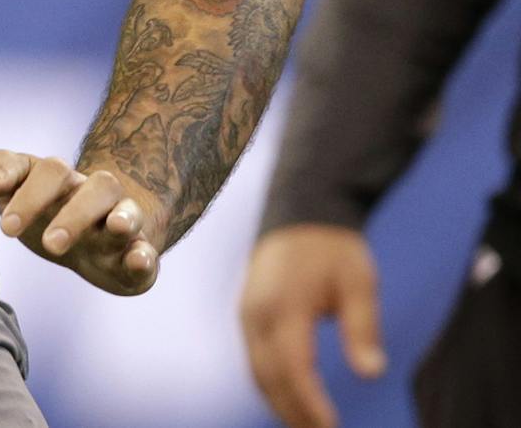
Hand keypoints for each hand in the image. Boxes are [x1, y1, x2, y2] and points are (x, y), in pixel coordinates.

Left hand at [0, 149, 162, 295]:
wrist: (89, 246)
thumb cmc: (45, 212)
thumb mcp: (15, 191)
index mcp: (61, 180)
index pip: (47, 171)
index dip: (25, 192)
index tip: (2, 220)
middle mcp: (93, 195)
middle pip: (96, 186)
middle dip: (74, 214)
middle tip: (48, 245)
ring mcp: (119, 224)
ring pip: (127, 212)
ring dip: (122, 220)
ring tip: (115, 228)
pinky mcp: (136, 255)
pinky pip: (147, 251)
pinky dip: (145, 256)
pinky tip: (138, 260)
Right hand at [239, 224, 384, 427]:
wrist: (300, 212)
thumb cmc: (334, 248)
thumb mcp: (360, 283)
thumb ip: (363, 328)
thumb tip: (372, 372)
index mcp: (284, 304)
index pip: (294, 367)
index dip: (310, 403)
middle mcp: (257, 313)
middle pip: (270, 377)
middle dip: (293, 413)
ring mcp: (247, 313)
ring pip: (257, 371)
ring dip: (279, 403)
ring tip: (307, 426)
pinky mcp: (247, 314)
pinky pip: (254, 359)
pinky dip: (270, 385)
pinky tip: (291, 399)